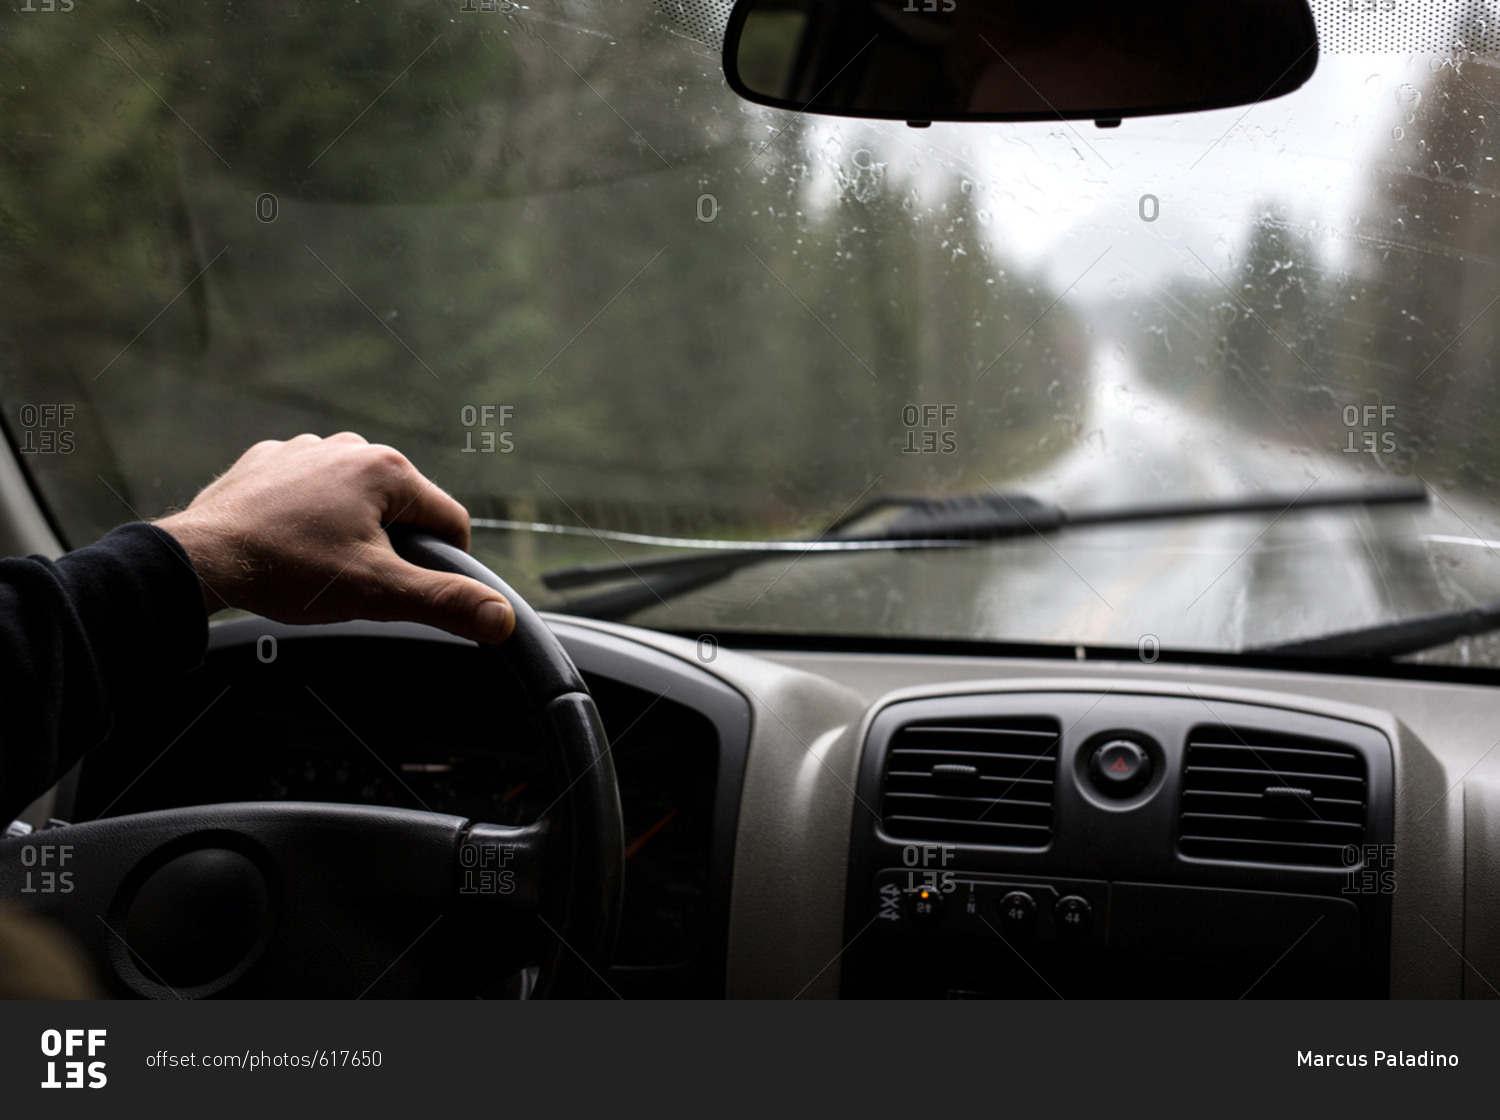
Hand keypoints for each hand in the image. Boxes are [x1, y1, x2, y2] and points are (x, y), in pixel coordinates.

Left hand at [154, 433, 513, 643]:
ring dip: (350, 532)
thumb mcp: (379, 593)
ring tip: (318, 566)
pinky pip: (310, 492)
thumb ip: (447, 602)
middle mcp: (349, 447)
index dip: (442, 565)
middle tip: (354, 581)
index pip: (449, 522)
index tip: (411, 590)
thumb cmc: (288, 570)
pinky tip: (289, 545)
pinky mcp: (268, 461)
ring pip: (355, 501)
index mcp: (387, 469)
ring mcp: (305, 450)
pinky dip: (308, 518)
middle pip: (402, 510)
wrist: (199, 560)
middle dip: (389, 548)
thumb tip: (502, 618)